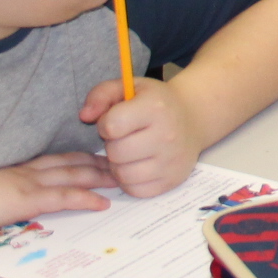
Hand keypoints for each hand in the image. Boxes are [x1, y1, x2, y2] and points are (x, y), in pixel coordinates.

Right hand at [0, 152, 113, 236]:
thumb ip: (9, 185)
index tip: (101, 156)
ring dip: (101, 178)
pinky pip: (65, 197)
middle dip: (100, 163)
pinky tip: (102, 204)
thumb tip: (19, 194)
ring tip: (121, 180)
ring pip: (75, 176)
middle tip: (122, 164)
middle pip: (73, 163)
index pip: (59, 158)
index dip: (82, 157)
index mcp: (21, 167)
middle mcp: (30, 171)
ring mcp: (31, 183)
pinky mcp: (29, 200)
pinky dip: (86, 199)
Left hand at [81, 79, 199, 197]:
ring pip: (123, 174)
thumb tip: (84, 116)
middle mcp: (167, 135)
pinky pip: (135, 189)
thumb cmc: (155, 103)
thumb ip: (101, 94)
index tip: (117, 120)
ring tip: (131, 152)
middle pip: (116, 152)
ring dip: (119, 165)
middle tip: (125, 137)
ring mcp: (171, 160)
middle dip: (113, 145)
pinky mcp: (172, 180)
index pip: (112, 124)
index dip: (106, 123)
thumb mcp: (129, 88)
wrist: (193, 118)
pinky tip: (139, 165)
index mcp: (155, 107)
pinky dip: (131, 180)